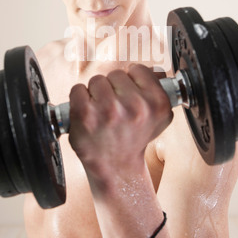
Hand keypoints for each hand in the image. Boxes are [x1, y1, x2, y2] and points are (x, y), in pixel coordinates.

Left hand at [68, 64, 172, 183]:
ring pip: (97, 80)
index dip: (132, 82)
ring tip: (102, 113)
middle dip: (113, 89)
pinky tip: (88, 114)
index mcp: (156, 103)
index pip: (139, 70)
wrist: (116, 167)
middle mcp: (134, 106)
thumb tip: (154, 71)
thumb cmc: (134, 138)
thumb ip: (158, 89)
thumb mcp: (158, 117)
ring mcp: (108, 109)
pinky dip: (79, 99)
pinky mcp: (84, 113)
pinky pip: (78, 89)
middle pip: (116, 74)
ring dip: (96, 94)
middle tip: (116, 110)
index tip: (129, 95)